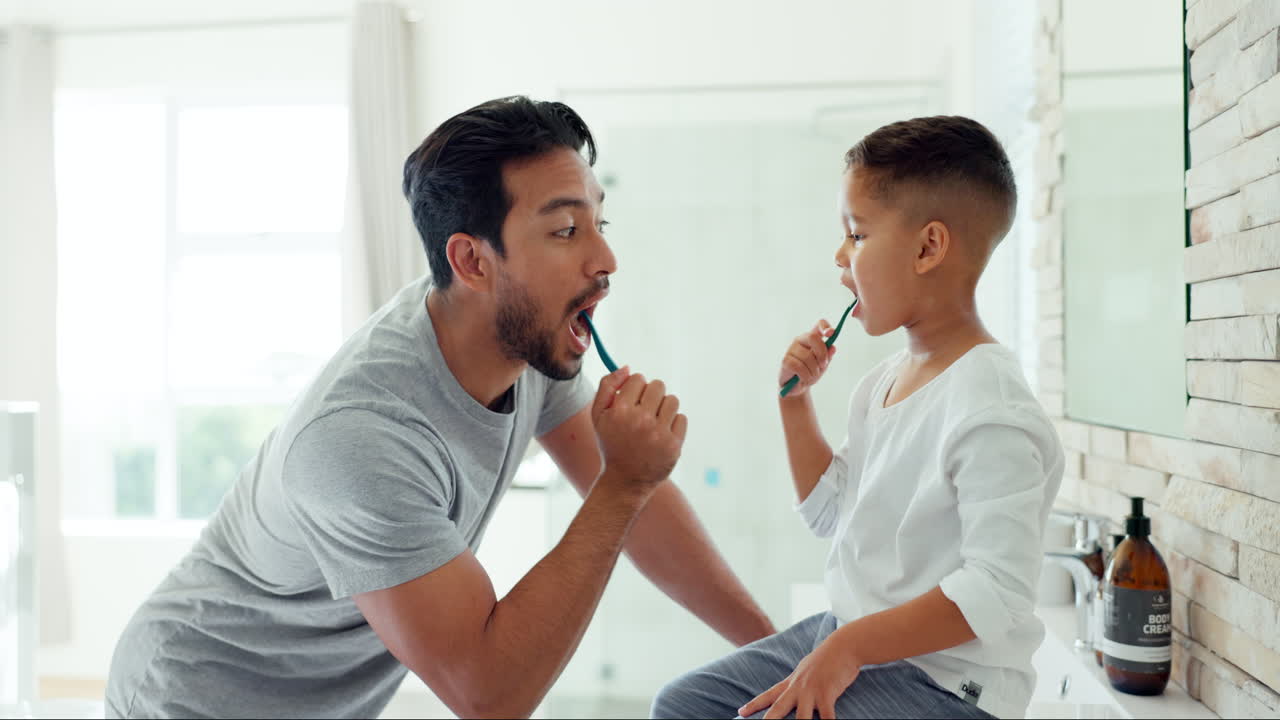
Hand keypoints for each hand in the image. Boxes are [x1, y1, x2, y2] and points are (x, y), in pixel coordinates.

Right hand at [592, 367, 687, 492]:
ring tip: (654, 422)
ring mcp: (659, 433)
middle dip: (651, 394)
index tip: (631, 400)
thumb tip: (627, 368)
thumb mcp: (598, 416)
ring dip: (664, 408)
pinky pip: (682, 418)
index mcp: (620, 411)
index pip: (638, 378)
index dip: (634, 387)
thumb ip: (607, 387)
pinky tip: (661, 434)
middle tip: (644, 410)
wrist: (625, 481)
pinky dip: (673, 424)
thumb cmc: (611, 444)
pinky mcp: (674, 445)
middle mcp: (641, 420)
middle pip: (658, 385)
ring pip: (672, 400)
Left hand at [738, 634, 861, 719]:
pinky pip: (826, 716)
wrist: (843, 646)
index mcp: (792, 681)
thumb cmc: (827, 658)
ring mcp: (811, 691)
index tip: (740, 712)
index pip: (769, 695)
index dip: (754, 704)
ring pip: (801, 717)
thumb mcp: (806, 669)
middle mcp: (798, 687)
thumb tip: (791, 689)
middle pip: (778, 708)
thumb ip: (798, 681)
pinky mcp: (827, 693)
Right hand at [778, 320, 837, 397]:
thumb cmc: (810, 373)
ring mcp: (791, 349)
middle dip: (822, 353)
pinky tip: (804, 379)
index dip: (825, 326)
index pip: (819, 324)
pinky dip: (806, 376)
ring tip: (812, 376)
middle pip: (813, 337)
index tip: (831, 334)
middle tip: (823, 365)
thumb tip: (833, 347)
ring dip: (814, 371)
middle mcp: (800, 340)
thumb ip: (828, 356)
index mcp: (812, 338)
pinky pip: (800, 367)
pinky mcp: (785, 360)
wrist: (796, 388)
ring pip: (808, 357)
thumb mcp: (822, 365)